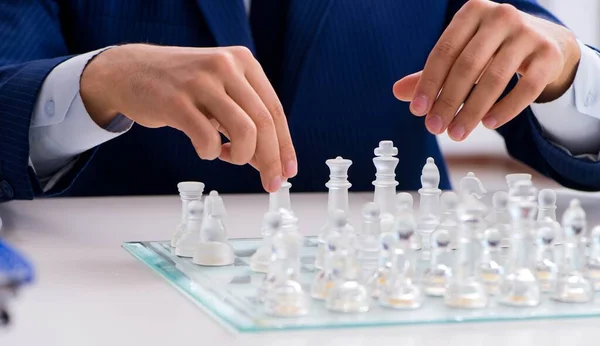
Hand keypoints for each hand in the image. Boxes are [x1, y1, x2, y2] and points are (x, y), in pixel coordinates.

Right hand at [80, 44, 295, 192]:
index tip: (289, 171)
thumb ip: (245, 119)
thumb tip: (269, 161)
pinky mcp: (176, 101)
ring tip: (227, 155)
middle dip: (271, 160)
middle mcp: (226, 66)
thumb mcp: (220, 91)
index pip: (274, 110)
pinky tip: (205, 148)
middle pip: (263, 123)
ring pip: (244, 132)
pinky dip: (210, 154)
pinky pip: (208, 140)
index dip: (285, 145)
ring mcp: (201, 82)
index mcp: (243, 61)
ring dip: (240, 157)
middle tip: (270, 183)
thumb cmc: (181, 86)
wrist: (129, 71)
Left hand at [393, 0, 580, 140]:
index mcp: (472, 12)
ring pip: (495, 79)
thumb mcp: (462, 54)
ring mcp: (528, 33)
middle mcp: (500, 16)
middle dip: (448, 101)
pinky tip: (488, 124)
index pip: (444, 51)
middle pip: (467, 66)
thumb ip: (433, 73)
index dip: (429, 83)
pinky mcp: (549, 54)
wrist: (546, 42)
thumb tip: (397, 91)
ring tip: (456, 134)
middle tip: (434, 128)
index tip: (417, 111)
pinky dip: (505, 109)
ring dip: (472, 111)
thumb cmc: (492, 49)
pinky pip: (526, 88)